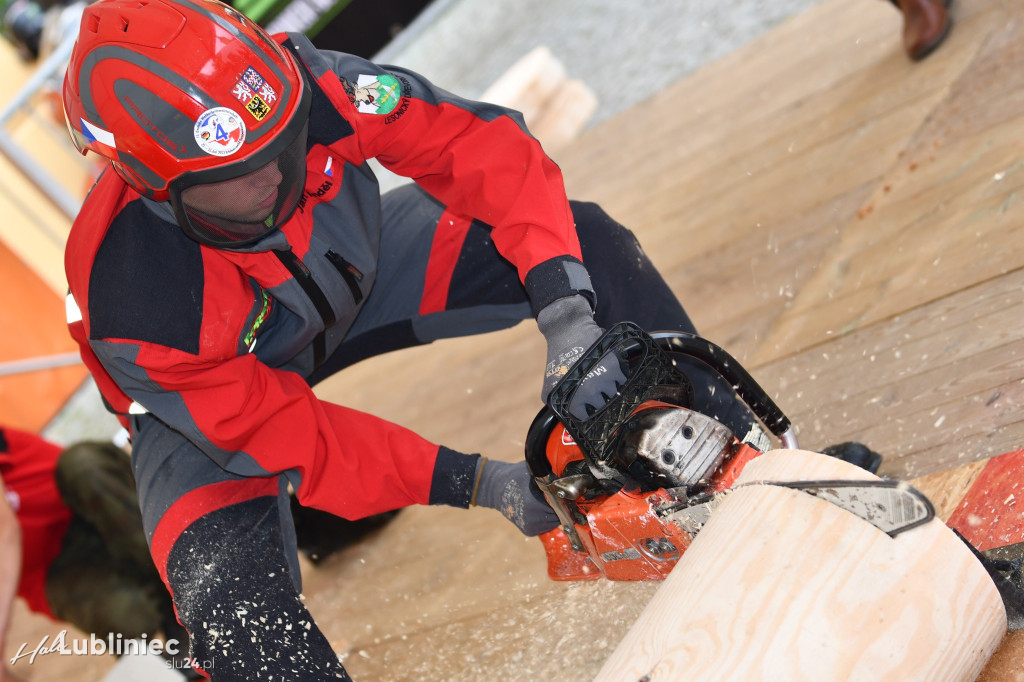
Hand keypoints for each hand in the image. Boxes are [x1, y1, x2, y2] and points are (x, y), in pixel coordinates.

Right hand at [471, 459, 558, 535]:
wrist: (496, 489)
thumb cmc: (516, 476)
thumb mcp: (532, 471)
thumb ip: (549, 475)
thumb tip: (565, 477)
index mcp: (533, 504)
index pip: (561, 505)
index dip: (563, 498)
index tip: (562, 492)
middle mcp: (532, 518)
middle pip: (559, 515)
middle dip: (558, 506)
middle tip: (552, 496)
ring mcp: (530, 527)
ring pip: (554, 522)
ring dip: (553, 513)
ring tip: (543, 502)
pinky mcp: (529, 531)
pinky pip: (546, 526)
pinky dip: (546, 518)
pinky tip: (538, 509)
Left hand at [537, 295, 625, 417]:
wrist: (569, 332)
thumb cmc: (559, 359)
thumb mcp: (550, 385)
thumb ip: (557, 405)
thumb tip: (565, 418)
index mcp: (576, 399)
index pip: (587, 416)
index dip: (587, 411)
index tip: (588, 406)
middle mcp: (592, 392)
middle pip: (603, 404)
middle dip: (599, 398)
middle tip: (594, 388)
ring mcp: (605, 379)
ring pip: (615, 392)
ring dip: (609, 387)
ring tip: (600, 377)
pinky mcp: (616, 366)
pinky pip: (622, 379)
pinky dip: (617, 375)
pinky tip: (606, 369)